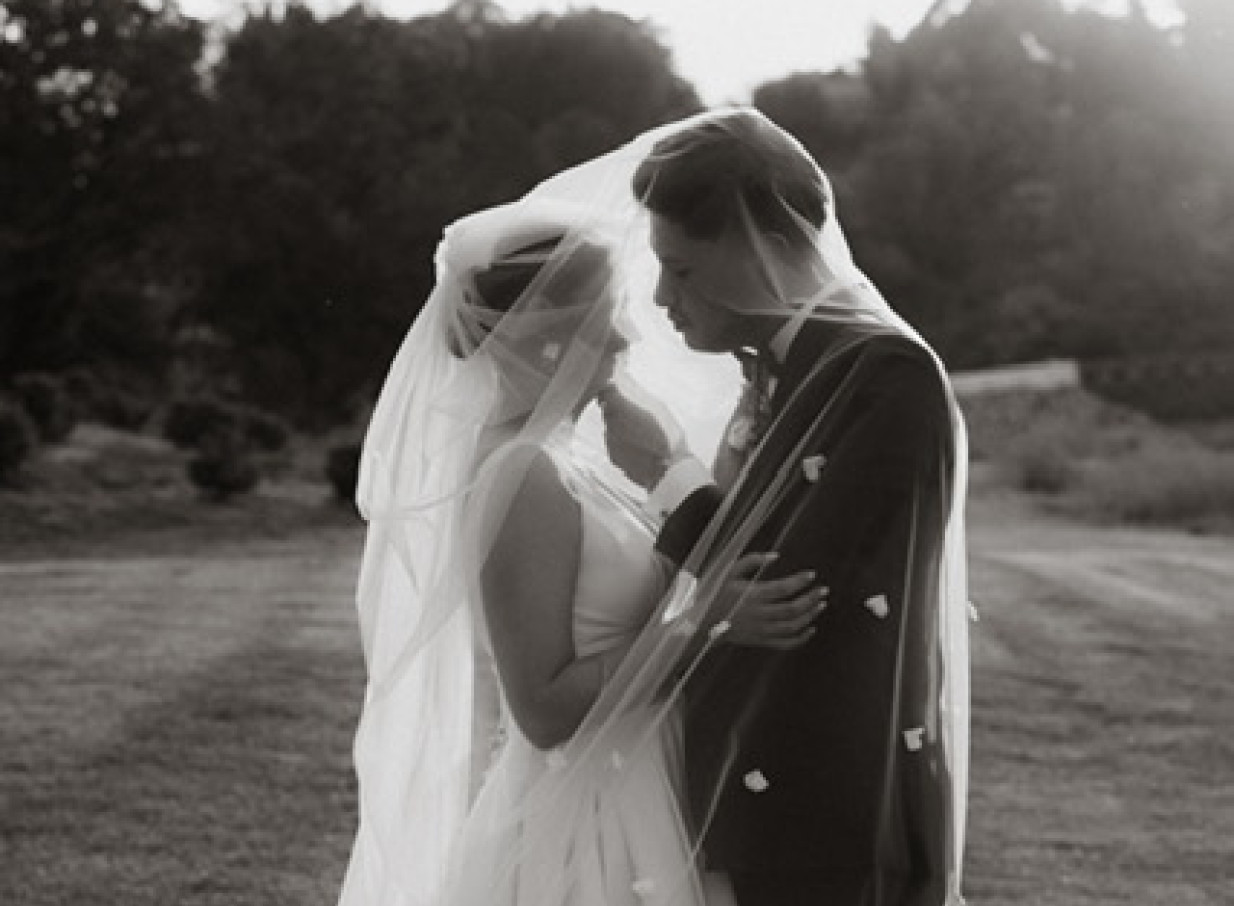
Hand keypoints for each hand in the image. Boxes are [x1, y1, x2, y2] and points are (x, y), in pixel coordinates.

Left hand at [597, 380, 686, 489]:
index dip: (611, 388)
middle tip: (636, 411)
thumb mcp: (657, 406)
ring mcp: (609, 441)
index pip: (604, 389)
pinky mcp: (612, 456)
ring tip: (641, 431)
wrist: (666, 471)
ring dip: (621, 425)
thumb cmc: (666, 436)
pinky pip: (614, 443)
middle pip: (608, 409)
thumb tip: (624, 378)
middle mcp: (609, 422)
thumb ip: (636, 392)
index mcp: (619, 406)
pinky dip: (623, 441)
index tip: (619, 388)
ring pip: (611, 427)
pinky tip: (638, 445)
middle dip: (618, 407)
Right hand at [706, 553, 827, 649]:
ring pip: (792, 626)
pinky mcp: (761, 641)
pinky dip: (801, 639)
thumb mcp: (728, 572)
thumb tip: (775, 555)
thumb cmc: (717, 594)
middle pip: (792, 609)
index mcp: (751, 595)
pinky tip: (811, 629)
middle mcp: (758, 614)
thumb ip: (751, 561)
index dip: (799, 581)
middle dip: (811, 599)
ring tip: (821, 605)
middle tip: (824, 590)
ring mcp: (761, 630)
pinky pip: (785, 643)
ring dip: (809, 616)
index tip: (811, 574)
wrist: (703, 623)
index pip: (782, 588)